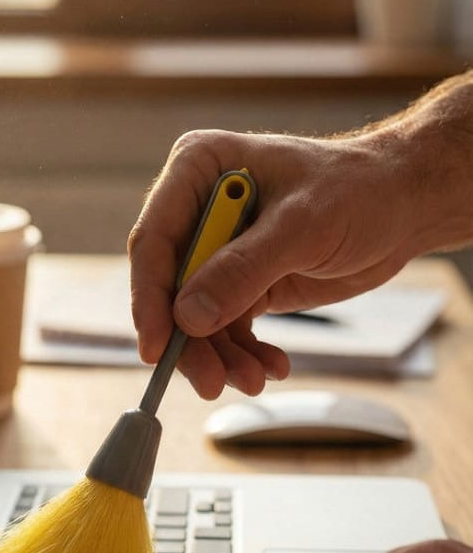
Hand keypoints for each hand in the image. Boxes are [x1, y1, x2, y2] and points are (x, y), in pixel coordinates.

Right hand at [129, 128, 418, 398]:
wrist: (402, 206)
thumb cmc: (359, 191)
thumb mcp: (302, 227)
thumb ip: (243, 270)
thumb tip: (188, 317)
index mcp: (198, 170)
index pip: (154, 242)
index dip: (149, 300)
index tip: (157, 349)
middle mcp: (199, 210)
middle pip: (170, 289)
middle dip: (192, 342)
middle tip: (212, 382)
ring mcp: (217, 250)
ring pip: (197, 319)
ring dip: (222, 357)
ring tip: (253, 380)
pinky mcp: (240, 282)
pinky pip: (227, 329)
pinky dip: (245, 354)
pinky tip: (271, 366)